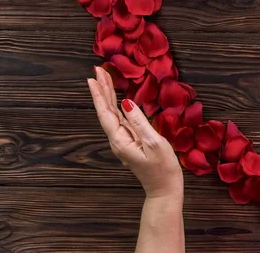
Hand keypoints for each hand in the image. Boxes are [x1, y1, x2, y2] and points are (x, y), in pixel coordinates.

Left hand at [88, 67, 183, 199]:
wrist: (165, 189)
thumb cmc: (162, 168)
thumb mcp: (154, 143)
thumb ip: (139, 122)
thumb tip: (126, 102)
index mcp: (120, 140)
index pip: (106, 112)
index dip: (100, 94)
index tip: (94, 77)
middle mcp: (118, 140)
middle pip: (107, 111)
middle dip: (103, 90)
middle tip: (98, 70)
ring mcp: (124, 141)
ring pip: (113, 114)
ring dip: (109, 96)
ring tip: (105, 79)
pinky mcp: (132, 142)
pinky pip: (121, 120)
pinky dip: (118, 106)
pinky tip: (118, 99)